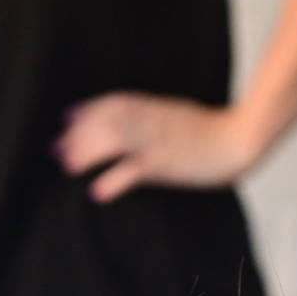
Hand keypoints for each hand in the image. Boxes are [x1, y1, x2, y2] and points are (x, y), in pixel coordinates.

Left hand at [55, 93, 255, 201]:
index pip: (111, 103)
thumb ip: (144, 112)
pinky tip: (98, 192)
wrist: (239, 138)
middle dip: (79, 134)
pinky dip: (114, 180)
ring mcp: (158, 140)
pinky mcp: (167, 163)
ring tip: (69, 166)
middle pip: (106, 121)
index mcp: (152, 105)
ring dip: (89, 152)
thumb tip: (118, 118)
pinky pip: (135, 170)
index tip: (64, 120)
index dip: (86, 111)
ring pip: (115, 140)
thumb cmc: (205, 129)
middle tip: (57, 151)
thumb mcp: (172, 112)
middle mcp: (151, 119)